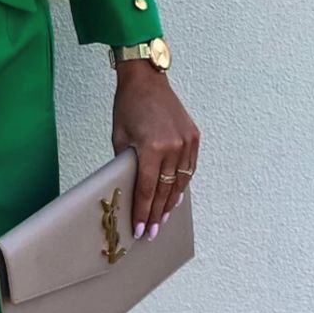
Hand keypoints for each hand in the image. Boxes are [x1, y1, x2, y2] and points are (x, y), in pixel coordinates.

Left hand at [110, 61, 199, 240]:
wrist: (146, 80)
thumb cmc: (127, 107)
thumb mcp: (119, 137)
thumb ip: (126, 164)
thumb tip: (130, 190)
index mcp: (151, 148)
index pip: (147, 189)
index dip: (143, 212)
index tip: (140, 230)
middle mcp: (173, 147)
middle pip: (166, 190)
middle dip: (157, 214)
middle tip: (152, 232)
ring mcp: (187, 142)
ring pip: (180, 182)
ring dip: (171, 202)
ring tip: (163, 219)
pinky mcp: (194, 137)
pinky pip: (189, 168)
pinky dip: (182, 183)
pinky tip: (176, 196)